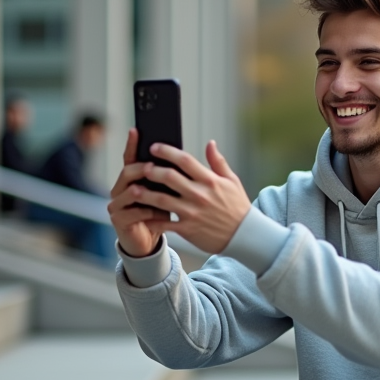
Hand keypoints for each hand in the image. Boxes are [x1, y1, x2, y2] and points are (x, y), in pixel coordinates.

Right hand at [107, 129, 170, 256]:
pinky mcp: (118, 220)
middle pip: (128, 172)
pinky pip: (133, 212)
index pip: (130, 158)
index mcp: (130, 179)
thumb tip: (179, 155)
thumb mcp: (165, 192)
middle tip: (155, 166)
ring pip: (130, 192)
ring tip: (161, 192)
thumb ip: (168, 175)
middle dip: (143, 169)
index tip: (135, 130)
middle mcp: (119, 189)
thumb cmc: (157, 214)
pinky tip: (160, 212)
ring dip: (147, 192)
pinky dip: (148, 212)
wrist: (148, 242)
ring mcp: (116, 205)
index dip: (132, 144)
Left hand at [117, 139, 250, 254]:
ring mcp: (192, 212)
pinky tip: (143, 216)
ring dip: (146, 193)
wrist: (245, 235)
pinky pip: (166, 223)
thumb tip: (210, 143)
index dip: (167, 151)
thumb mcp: (232, 181)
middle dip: (152, 170)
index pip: (184, 160)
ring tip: (134, 189)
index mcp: (210, 180)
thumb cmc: (238, 207)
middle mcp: (199, 194)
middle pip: (169, 177)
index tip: (154, 147)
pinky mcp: (188, 229)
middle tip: (142, 167)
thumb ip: (218, 162)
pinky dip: (153, 220)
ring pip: (162, 199)